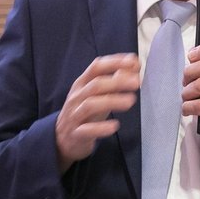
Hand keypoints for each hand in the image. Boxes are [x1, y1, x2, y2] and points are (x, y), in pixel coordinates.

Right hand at [55, 53, 139, 173]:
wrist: (62, 137)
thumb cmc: (86, 111)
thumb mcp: (98, 94)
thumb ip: (114, 80)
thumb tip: (134, 65)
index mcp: (82, 83)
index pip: (96, 67)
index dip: (114, 62)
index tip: (133, 61)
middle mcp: (77, 97)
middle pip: (95, 85)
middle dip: (117, 82)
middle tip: (137, 82)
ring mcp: (74, 115)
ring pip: (90, 105)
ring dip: (112, 101)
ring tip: (130, 101)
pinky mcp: (76, 133)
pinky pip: (86, 130)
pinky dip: (100, 128)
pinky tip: (114, 126)